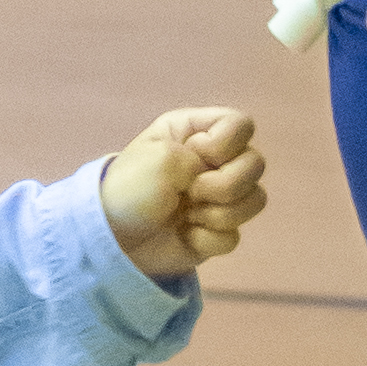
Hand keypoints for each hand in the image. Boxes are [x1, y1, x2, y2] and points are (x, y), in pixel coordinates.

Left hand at [102, 106, 265, 284]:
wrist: (111, 240)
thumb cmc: (128, 190)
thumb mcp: (161, 158)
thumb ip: (204, 158)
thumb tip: (224, 186)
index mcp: (195, 131)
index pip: (242, 125)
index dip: (226, 144)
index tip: (196, 155)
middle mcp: (211, 160)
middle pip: (256, 164)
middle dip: (225, 185)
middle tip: (190, 192)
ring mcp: (217, 196)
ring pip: (255, 201)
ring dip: (220, 214)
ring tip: (188, 216)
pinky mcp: (216, 230)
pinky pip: (235, 236)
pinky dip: (208, 239)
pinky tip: (185, 235)